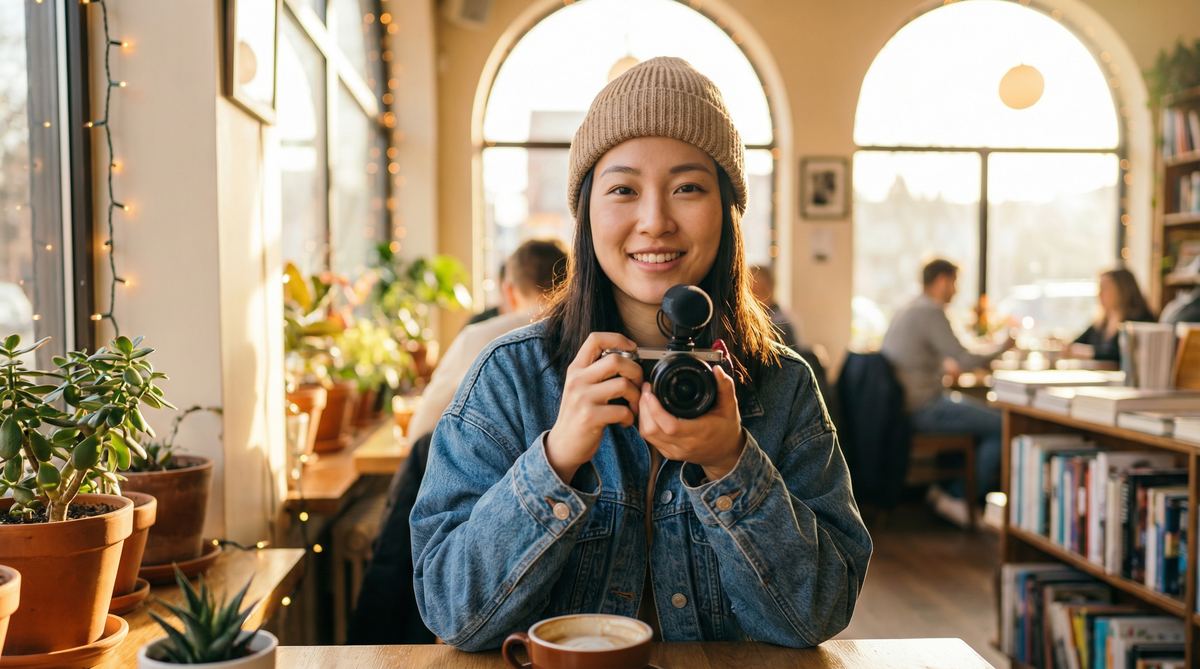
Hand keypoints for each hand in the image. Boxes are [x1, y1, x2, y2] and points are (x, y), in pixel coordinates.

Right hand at [546, 333, 642, 482]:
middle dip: (635, 371)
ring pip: (623, 384)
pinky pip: (622, 410)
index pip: (595, 339)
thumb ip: (596, 371)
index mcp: (576, 369)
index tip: (632, 349)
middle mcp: (577, 380)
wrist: (563, 445)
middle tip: (638, 384)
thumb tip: (627, 357)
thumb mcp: (580, 387)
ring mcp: (582, 398)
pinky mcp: (590, 417)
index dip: (618, 338)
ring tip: (634, 407)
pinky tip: (626, 422)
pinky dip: (630, 417)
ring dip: (636, 397)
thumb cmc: (578, 414)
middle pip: (616, 360)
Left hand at [639, 364, 744, 480]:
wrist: (726, 454)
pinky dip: (646, 424)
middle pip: (652, 430)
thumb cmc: (727, 430)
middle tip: (646, 390)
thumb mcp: (730, 407)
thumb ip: (725, 387)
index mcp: (699, 433)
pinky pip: (650, 440)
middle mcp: (685, 445)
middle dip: (644, 407)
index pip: (670, 426)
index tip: (651, 392)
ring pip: (648, 435)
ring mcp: (675, 451)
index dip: (655, 409)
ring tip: (646, 398)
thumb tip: (717, 370)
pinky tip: (648, 411)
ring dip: (643, 415)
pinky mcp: (669, 453)